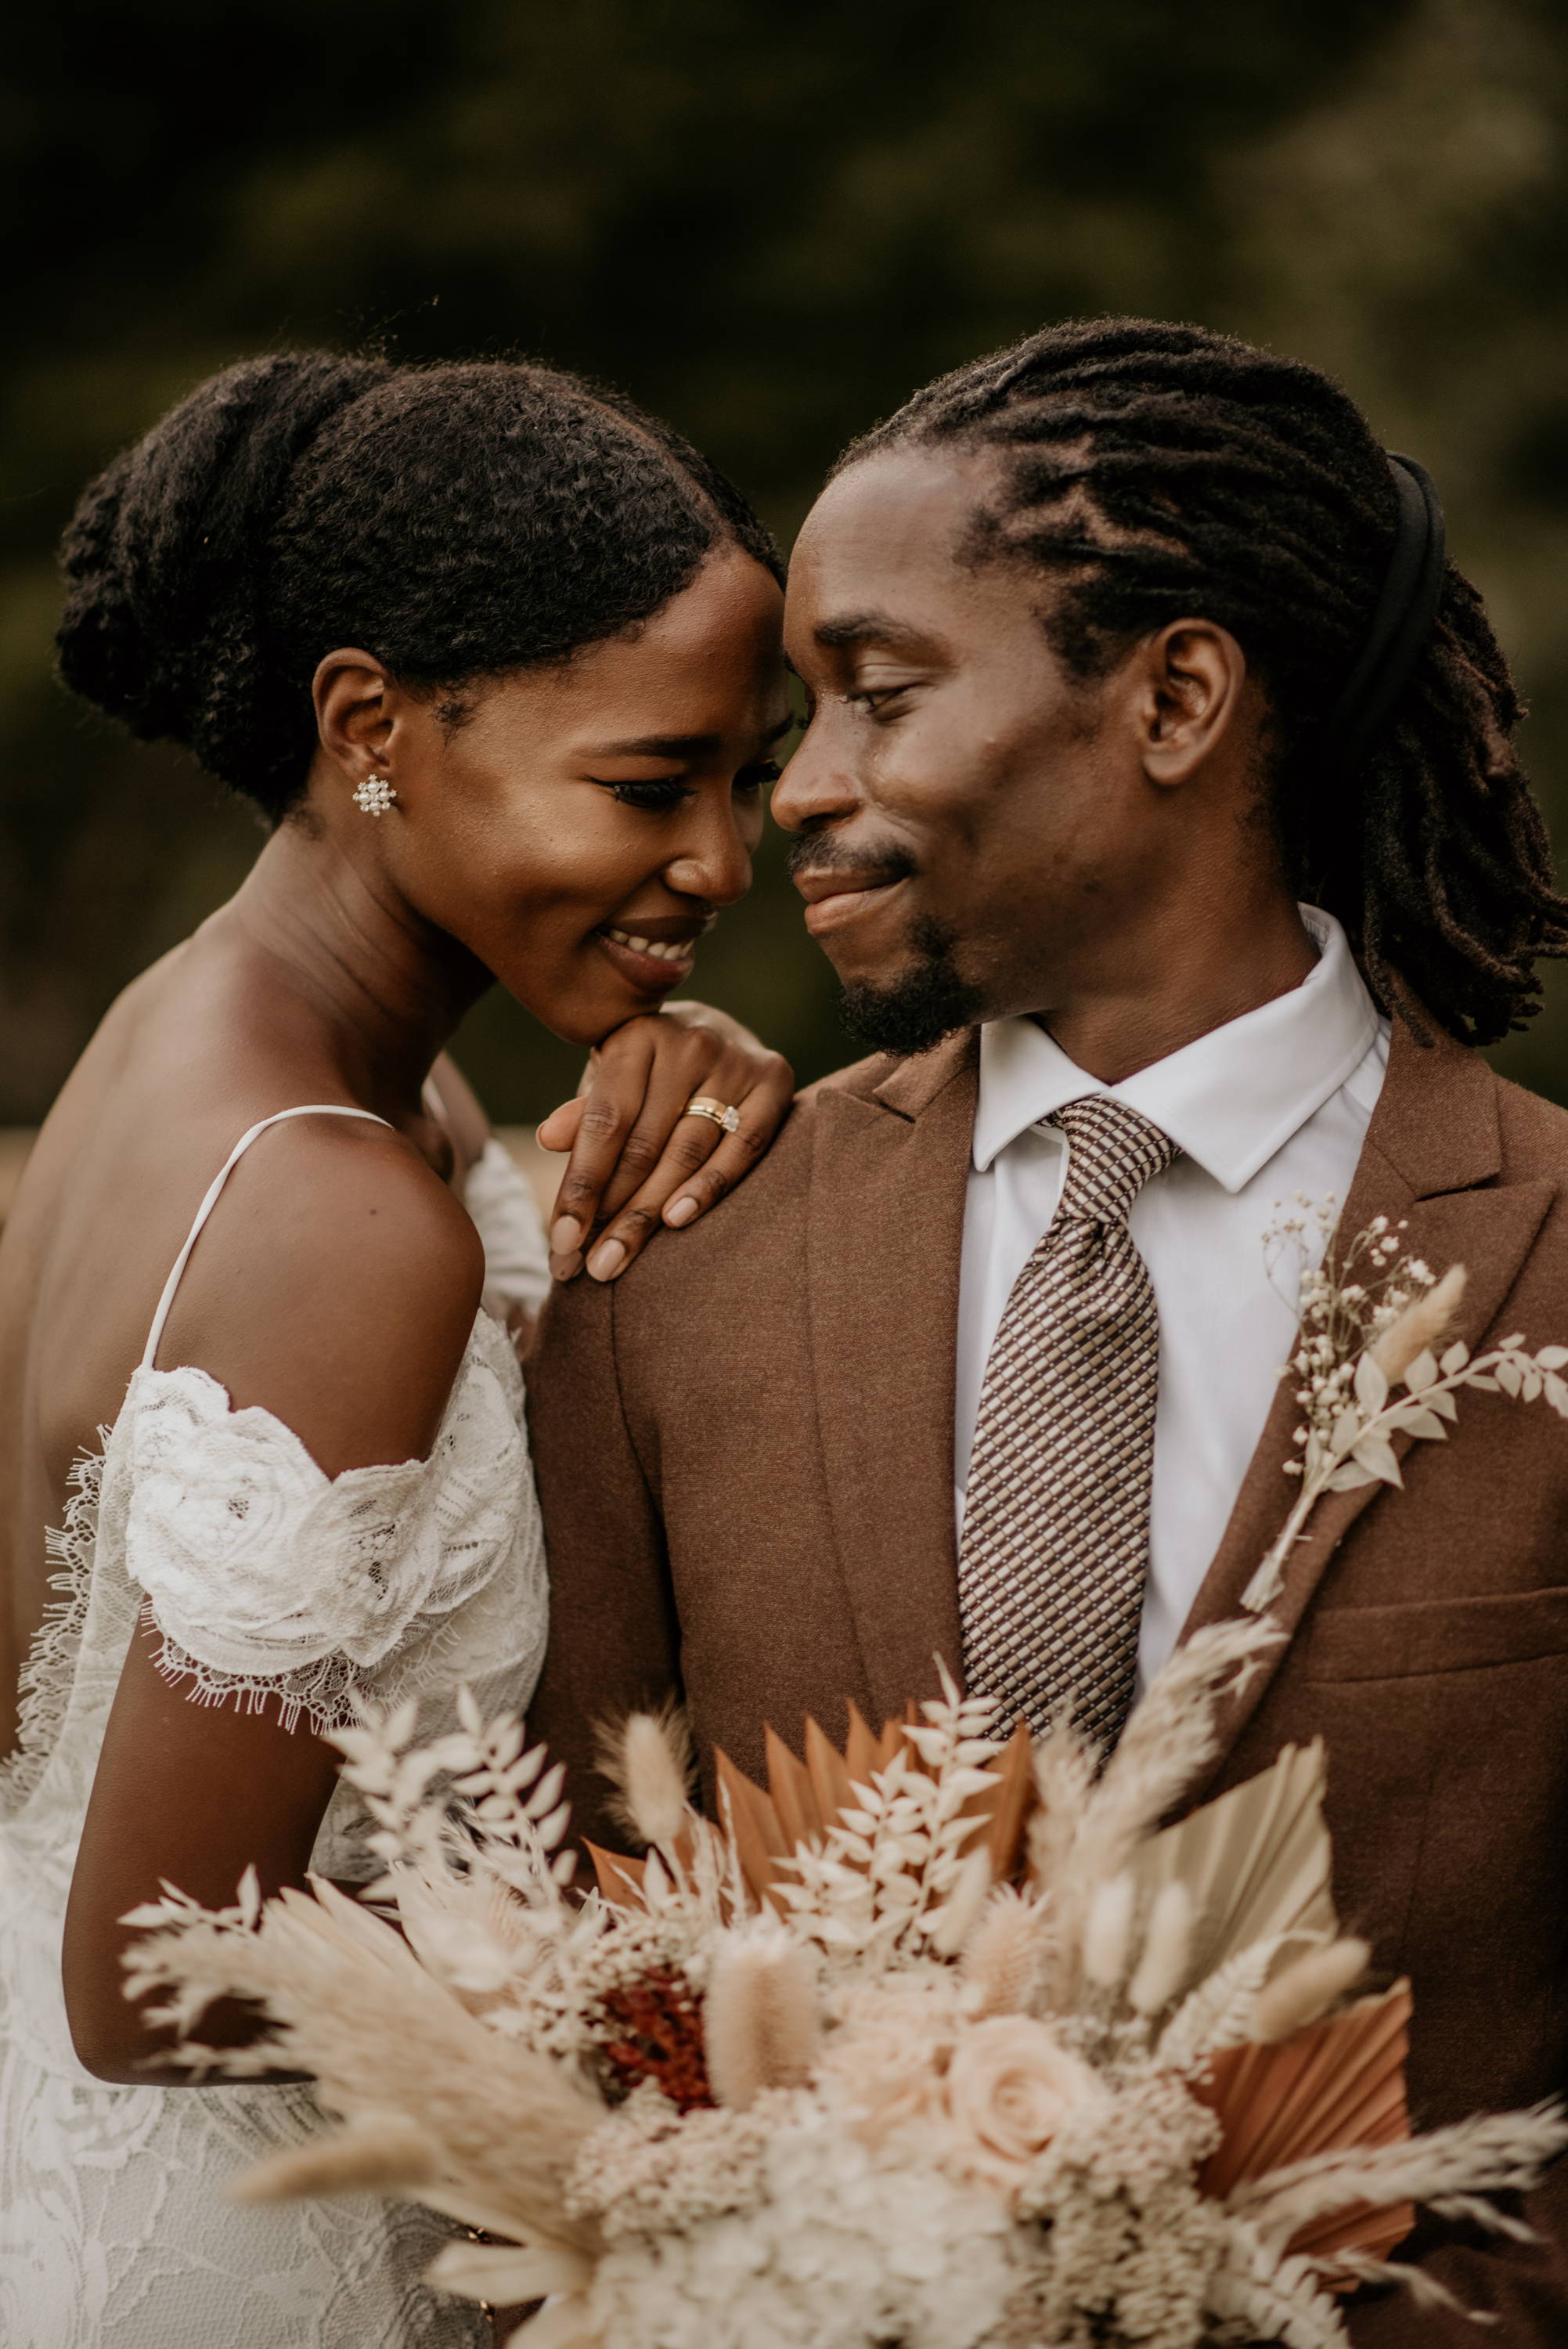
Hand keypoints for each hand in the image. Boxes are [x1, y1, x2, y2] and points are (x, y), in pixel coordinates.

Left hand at [536, 1002, 792, 1280]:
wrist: (723, 1029)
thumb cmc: (652, 1071)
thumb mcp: (613, 1080)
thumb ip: (586, 1113)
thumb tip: (548, 1138)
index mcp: (637, 1036)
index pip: (605, 1121)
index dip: (582, 1184)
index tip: (561, 1239)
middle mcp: (688, 1043)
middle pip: (644, 1145)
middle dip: (612, 1213)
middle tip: (589, 1267)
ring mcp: (735, 1061)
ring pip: (687, 1153)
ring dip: (649, 1214)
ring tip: (617, 1260)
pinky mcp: (774, 1082)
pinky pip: (742, 1148)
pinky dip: (708, 1188)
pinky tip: (676, 1221)